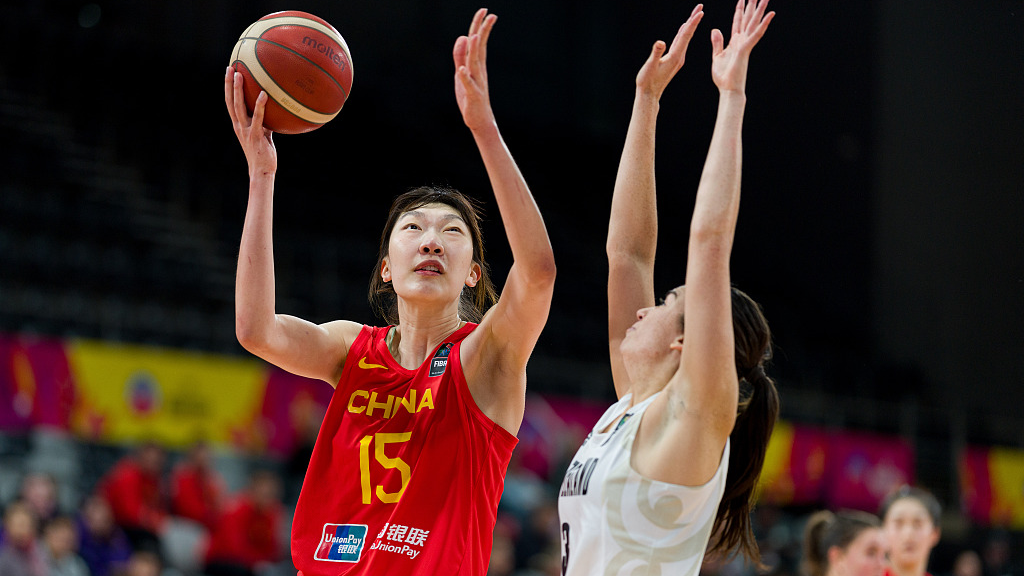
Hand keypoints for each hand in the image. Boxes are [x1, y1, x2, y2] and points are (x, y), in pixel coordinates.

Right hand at [224, 66, 277, 178]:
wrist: (262, 170)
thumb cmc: (264, 152)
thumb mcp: (263, 132)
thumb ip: (265, 120)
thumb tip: (275, 107)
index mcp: (239, 124)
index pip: (230, 103)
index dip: (228, 88)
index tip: (229, 72)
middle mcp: (239, 125)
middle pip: (230, 101)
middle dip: (229, 84)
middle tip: (230, 68)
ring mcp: (246, 130)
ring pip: (239, 107)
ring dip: (238, 90)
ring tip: (240, 75)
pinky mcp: (255, 136)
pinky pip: (258, 118)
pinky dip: (259, 106)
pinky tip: (264, 94)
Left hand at [453, 9, 497, 132]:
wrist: (479, 120)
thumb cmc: (471, 97)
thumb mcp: (461, 73)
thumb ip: (460, 55)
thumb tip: (462, 36)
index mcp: (477, 65)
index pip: (478, 42)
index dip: (480, 26)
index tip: (485, 11)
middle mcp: (479, 71)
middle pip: (480, 48)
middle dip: (482, 31)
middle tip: (489, 14)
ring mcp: (477, 83)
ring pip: (475, 64)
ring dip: (474, 51)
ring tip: (474, 36)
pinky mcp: (473, 96)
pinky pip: (469, 86)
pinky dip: (465, 77)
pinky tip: (461, 70)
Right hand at [635, 4, 703, 98]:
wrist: (649, 95)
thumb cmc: (647, 81)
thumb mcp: (650, 66)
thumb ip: (656, 54)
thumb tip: (660, 42)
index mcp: (675, 56)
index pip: (686, 36)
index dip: (692, 23)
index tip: (700, 12)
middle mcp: (679, 56)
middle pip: (688, 34)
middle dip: (694, 20)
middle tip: (700, 7)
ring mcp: (677, 59)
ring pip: (685, 38)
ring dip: (690, 25)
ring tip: (695, 15)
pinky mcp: (673, 60)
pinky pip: (680, 43)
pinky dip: (683, 34)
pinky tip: (683, 29)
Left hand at [711, 0, 773, 93]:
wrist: (728, 90)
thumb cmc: (724, 77)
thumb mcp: (717, 56)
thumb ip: (718, 43)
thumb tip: (715, 30)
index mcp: (734, 42)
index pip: (737, 22)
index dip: (739, 10)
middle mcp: (742, 41)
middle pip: (748, 19)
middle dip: (752, 6)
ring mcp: (745, 44)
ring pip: (754, 23)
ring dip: (760, 10)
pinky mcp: (746, 49)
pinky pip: (756, 34)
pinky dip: (764, 24)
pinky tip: (771, 13)